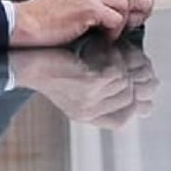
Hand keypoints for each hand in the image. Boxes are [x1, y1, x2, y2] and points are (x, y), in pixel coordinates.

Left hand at [10, 40, 158, 127]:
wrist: (30, 61)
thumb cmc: (52, 68)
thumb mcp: (76, 88)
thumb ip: (102, 95)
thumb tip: (136, 92)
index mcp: (86, 116)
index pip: (123, 121)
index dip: (137, 103)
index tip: (139, 85)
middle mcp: (88, 112)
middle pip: (131, 99)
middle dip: (135, 77)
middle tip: (133, 61)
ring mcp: (90, 100)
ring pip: (127, 82)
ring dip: (124, 63)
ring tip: (115, 52)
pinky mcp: (91, 84)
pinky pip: (118, 70)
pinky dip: (115, 56)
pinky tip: (105, 50)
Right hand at [12, 0, 136, 45]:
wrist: (29, 22)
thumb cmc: (48, 8)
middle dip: (126, 4)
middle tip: (116, 17)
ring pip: (124, 3)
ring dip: (120, 20)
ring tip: (108, 28)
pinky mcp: (90, 10)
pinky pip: (116, 19)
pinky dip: (114, 31)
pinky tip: (104, 34)